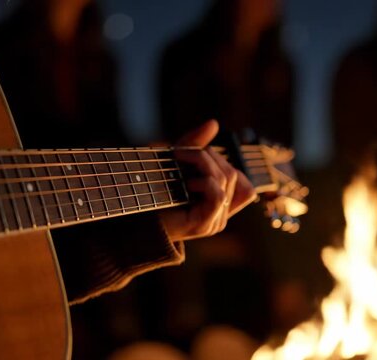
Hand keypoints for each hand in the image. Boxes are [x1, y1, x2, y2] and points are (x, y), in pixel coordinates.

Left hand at [159, 120, 255, 240]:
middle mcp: (221, 216)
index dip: (227, 164)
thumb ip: (196, 144)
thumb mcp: (177, 161)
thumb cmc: (151, 189)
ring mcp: (214, 222)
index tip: (201, 153)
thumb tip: (214, 123)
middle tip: (182, 152)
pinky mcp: (204, 224)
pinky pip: (218, 195)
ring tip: (180, 161)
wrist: (131, 211)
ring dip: (204, 163)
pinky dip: (204, 181)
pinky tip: (187, 181)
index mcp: (219, 206)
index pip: (245, 186)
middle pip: (234, 177)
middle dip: (210, 157)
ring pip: (227, 182)